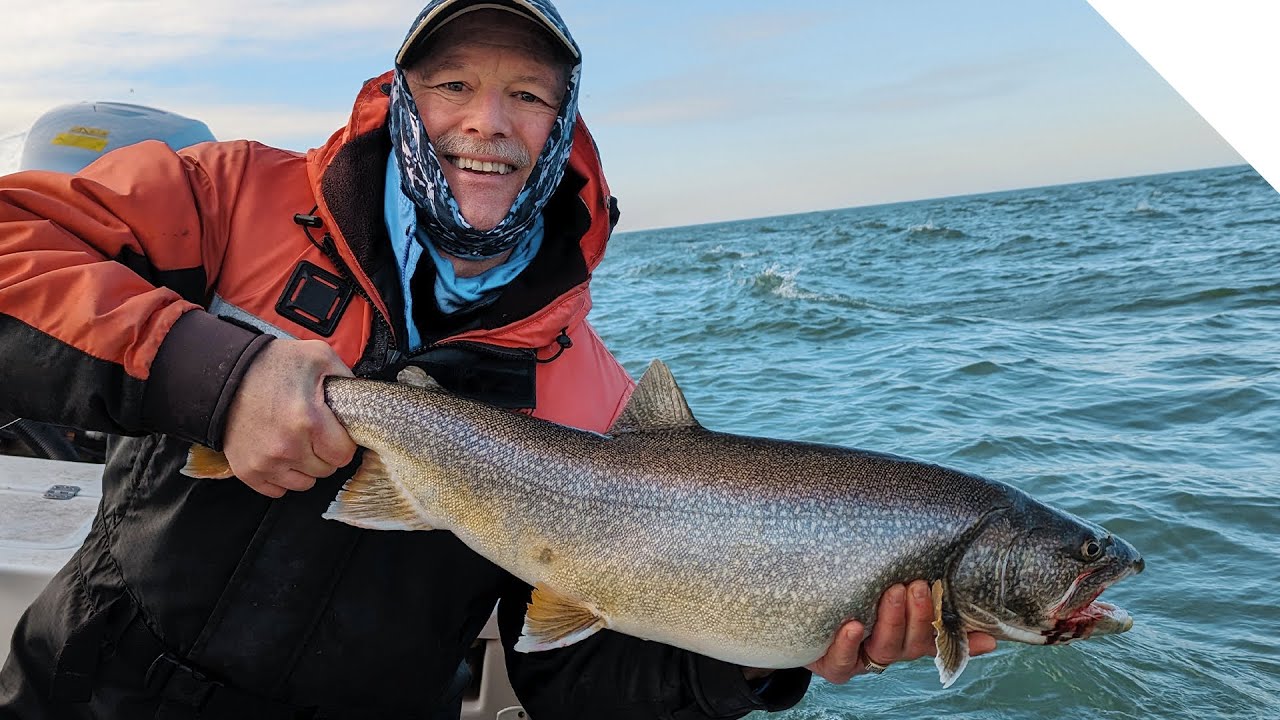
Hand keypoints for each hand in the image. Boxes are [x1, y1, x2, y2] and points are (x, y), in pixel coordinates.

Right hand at [221, 339, 356, 497]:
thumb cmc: (271, 365)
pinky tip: (280, 453)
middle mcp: (287, 447)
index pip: (343, 454)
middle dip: (325, 453)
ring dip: (305, 467)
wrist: (225, 375)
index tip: (335, 431)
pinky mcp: (248, 471)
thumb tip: (364, 397)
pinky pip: (278, 490)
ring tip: (296, 442)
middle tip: (314, 432)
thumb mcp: (318, 356)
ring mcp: (265, 462)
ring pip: (304, 483)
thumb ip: (347, 377)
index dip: (343, 442)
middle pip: (326, 470)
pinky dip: (282, 476)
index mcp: (308, 421)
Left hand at [804, 580, 997, 683]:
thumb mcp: (878, 578)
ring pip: (885, 650)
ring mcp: (862, 657)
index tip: (986, 630)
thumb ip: (911, 572)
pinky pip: (842, 663)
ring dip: (892, 621)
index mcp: (908, 632)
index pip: (942, 636)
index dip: (964, 638)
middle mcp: (889, 646)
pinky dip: (848, 645)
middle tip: (918, 584)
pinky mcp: (833, 664)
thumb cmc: (848, 588)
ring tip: (892, 592)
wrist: (797, 613)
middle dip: (920, 614)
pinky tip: (852, 626)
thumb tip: (954, 566)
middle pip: (915, 642)